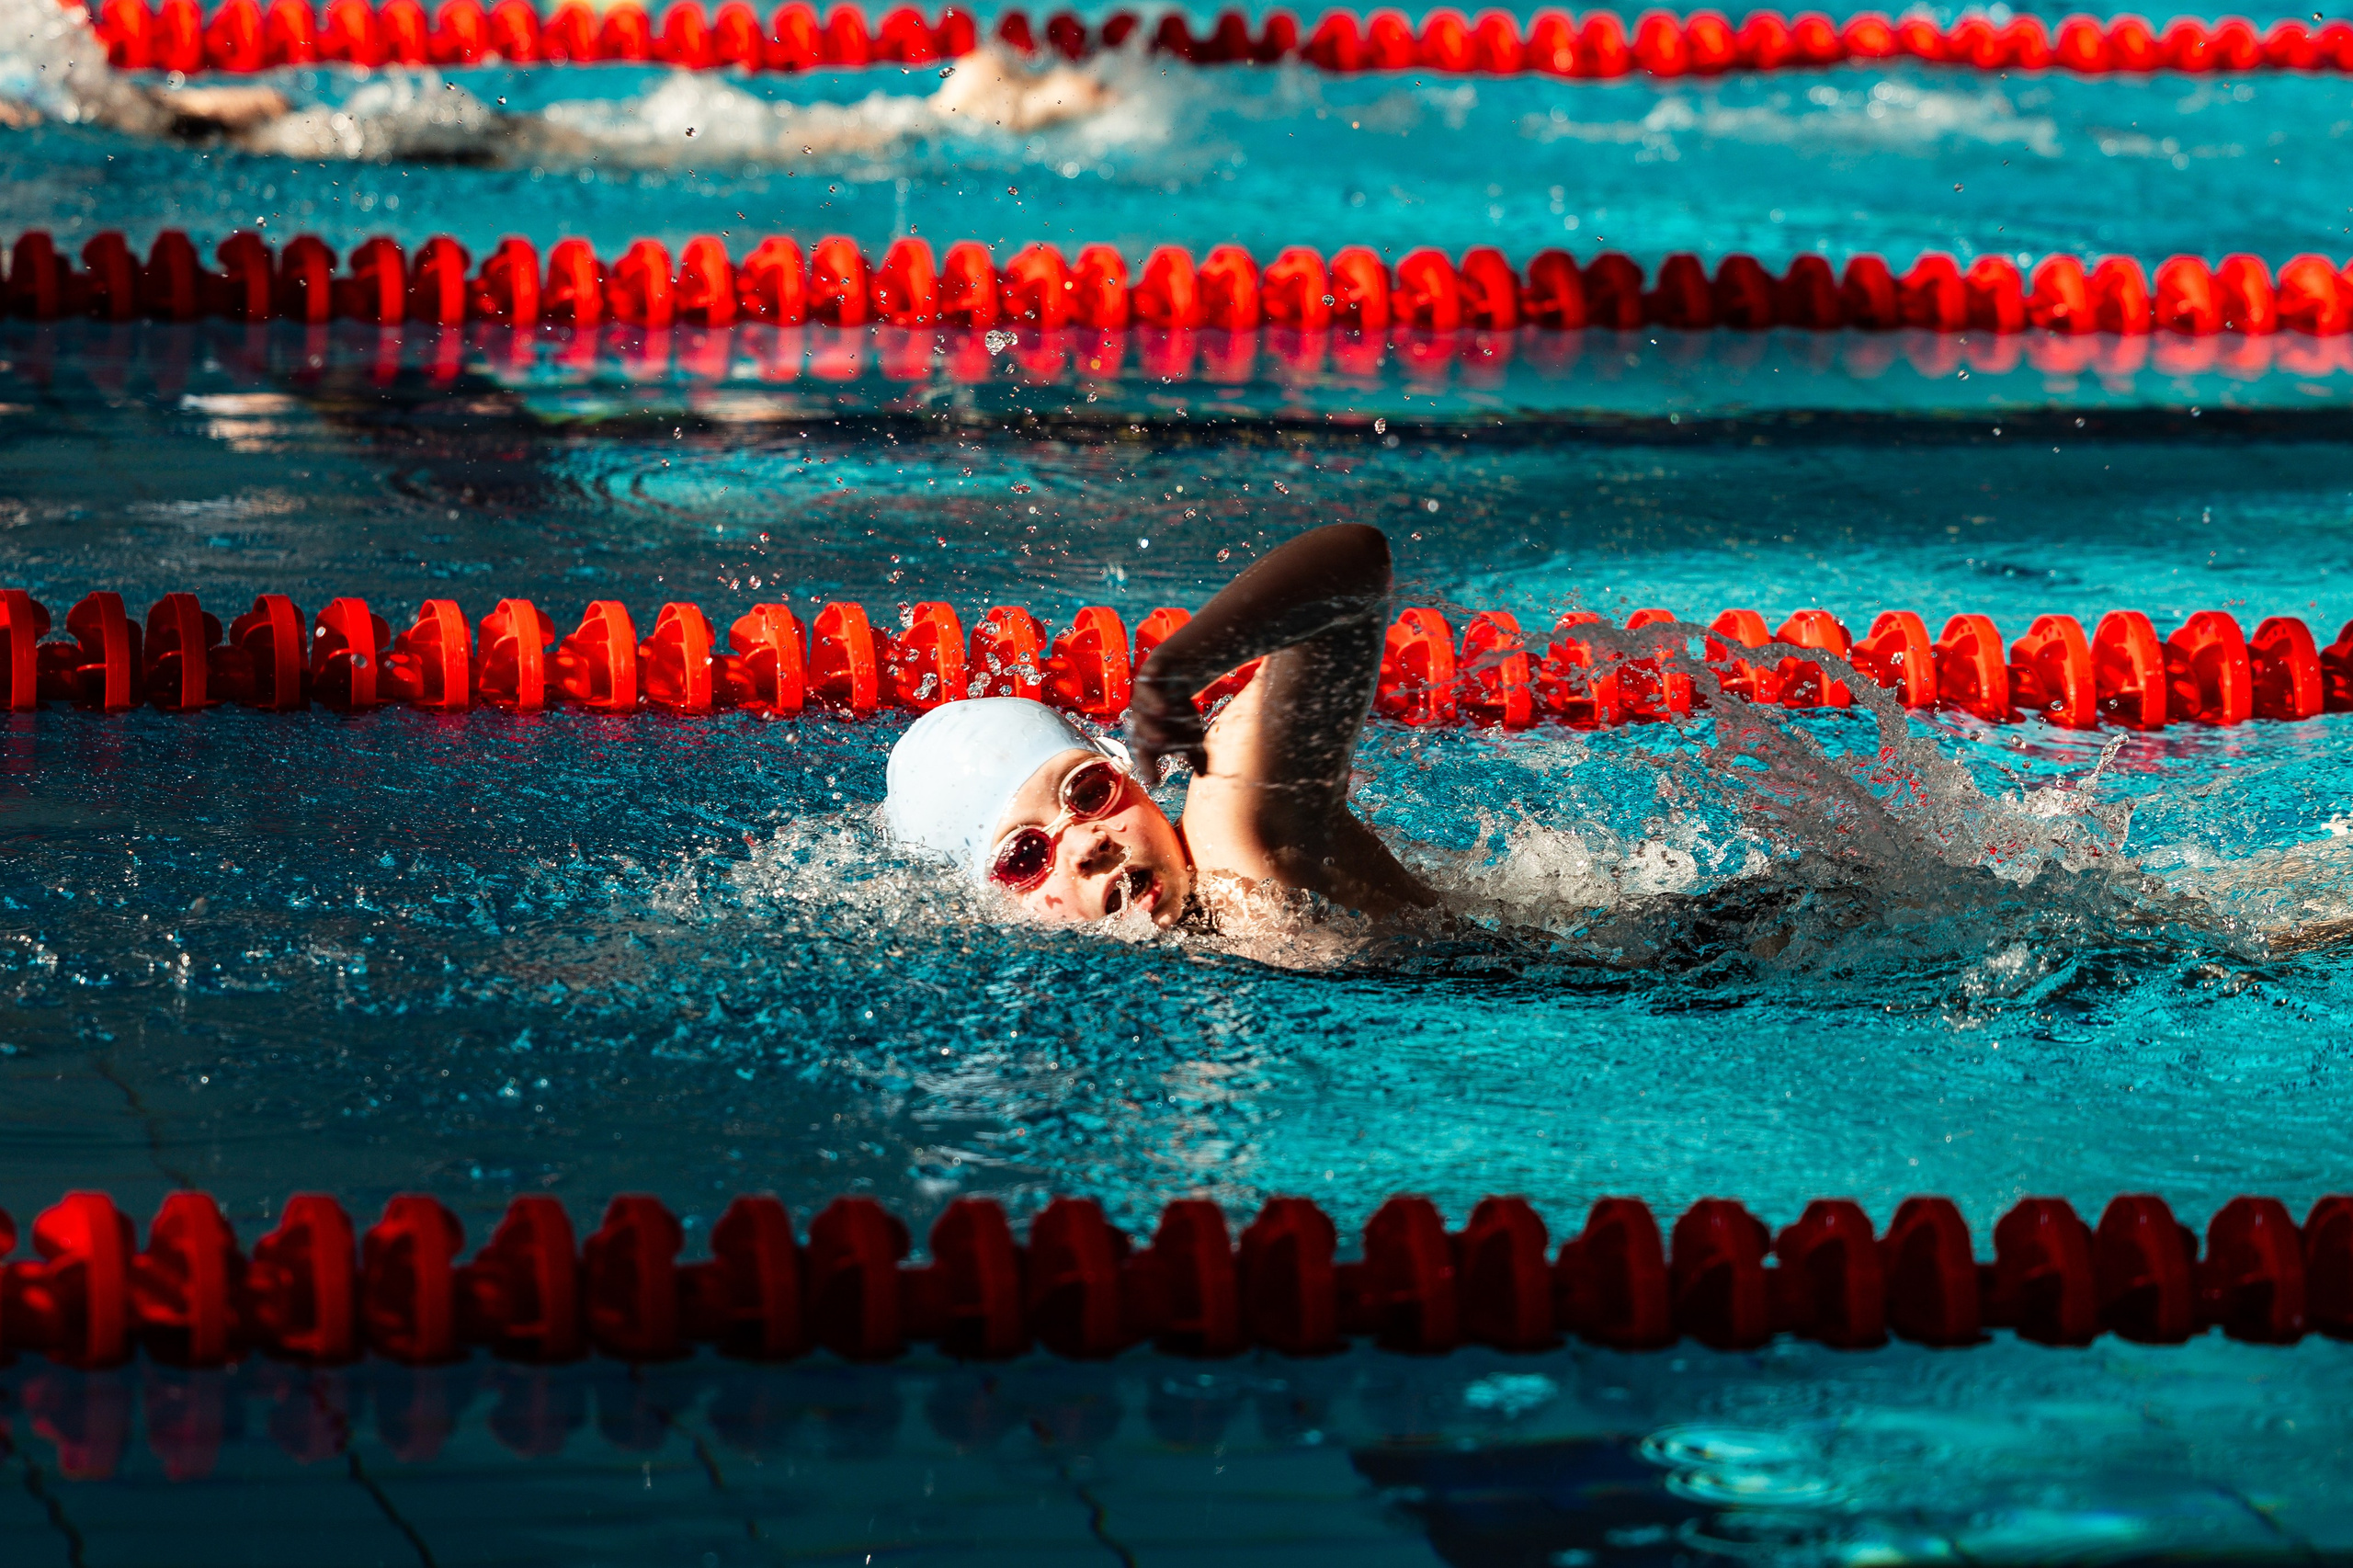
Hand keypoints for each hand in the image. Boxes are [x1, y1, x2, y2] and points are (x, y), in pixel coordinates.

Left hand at [1125, 672, 1206, 786]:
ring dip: (1152, 708)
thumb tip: (1205, 775)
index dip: (1148, 766)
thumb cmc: (1179, 708)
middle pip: (1141, 728)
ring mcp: (1144, 693)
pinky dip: (1153, 681)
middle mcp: (1142, 716)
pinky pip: (1148, 677)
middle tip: (1159, 744)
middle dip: (1149, 736)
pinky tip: (1157, 682)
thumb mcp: (1191, 732)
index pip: (1146, 753)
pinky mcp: (1150, 672)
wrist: (1178, 672)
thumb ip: (1196, 754)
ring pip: (1142, 703)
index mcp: (1148, 735)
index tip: (1154, 781)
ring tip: (1163, 713)